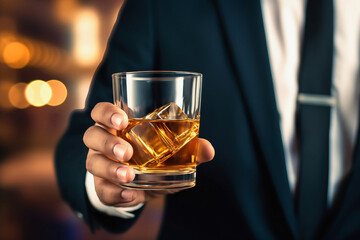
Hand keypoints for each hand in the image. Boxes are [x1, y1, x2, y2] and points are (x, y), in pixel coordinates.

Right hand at [83, 102, 214, 206]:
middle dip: (107, 143)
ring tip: (129, 176)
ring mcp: (99, 164)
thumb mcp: (170, 151)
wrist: (142, 184)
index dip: (106, 113)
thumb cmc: (154, 158)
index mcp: (117, 126)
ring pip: (92, 163)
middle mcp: (103, 142)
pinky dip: (115, 193)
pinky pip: (101, 189)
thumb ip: (189, 149)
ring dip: (110, 169)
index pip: (101, 112)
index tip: (122, 120)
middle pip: (91, 135)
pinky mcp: (102, 186)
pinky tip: (129, 194)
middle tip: (127, 152)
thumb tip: (208, 150)